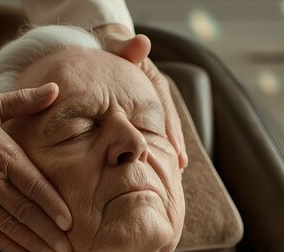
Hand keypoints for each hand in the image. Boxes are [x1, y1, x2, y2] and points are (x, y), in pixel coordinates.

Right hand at [0, 83, 72, 251]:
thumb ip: (25, 101)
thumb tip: (55, 88)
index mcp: (5, 155)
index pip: (36, 186)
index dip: (53, 206)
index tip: (69, 224)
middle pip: (27, 212)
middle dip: (49, 233)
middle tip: (68, 250)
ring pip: (10, 226)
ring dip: (32, 243)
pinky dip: (5, 245)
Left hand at [96, 24, 187, 168]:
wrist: (105, 49)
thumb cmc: (109, 48)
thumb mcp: (117, 45)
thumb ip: (127, 47)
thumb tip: (142, 43)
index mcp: (154, 81)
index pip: (165, 107)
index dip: (170, 128)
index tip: (176, 149)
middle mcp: (156, 96)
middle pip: (168, 123)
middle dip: (174, 145)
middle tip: (178, 169)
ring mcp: (150, 106)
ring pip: (162, 131)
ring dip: (168, 151)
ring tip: (172, 175)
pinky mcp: (143, 115)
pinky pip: (151, 133)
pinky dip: (155, 147)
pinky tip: (156, 167)